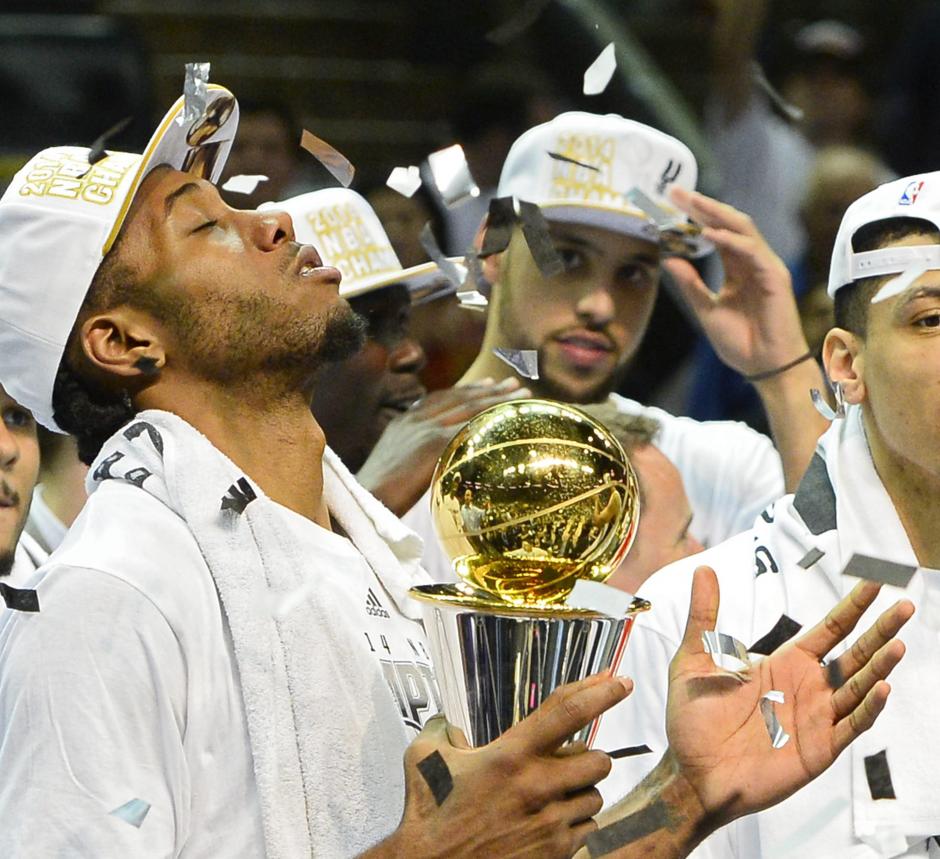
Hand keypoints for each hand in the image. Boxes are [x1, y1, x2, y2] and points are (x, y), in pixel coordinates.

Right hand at [356, 379, 529, 515]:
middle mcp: (415, 420)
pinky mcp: (433, 445)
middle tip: (515, 383)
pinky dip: (492, 419)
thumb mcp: (393, 467)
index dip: (467, 390)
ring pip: (469, 408)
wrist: (363, 501)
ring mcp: (424, 430)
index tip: (488, 383)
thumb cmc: (376, 495)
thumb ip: (413, 458)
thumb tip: (431, 466)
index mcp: (403, 423)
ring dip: (498, 399)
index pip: (441, 399)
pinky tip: (511, 418)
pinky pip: (471, 427)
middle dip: (489, 390)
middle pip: (460, 398)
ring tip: (522, 393)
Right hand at [382, 674, 630, 858]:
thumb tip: (446, 725)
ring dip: (580, 792)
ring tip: (549, 797)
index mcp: (511, 754)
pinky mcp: (555, 852)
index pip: (567, 712)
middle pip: (597, 759)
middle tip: (561, 764)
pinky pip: (588, 829)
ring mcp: (550, 821)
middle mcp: (537, 785)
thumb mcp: (425, 757)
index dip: (599, 691)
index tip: (619, 679)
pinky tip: (547, 824)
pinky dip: (575, 823)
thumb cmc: (429, 813)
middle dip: (586, 758)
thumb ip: (442, 730)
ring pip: (595, 795)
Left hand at [664, 188, 808, 378]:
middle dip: (703, 206)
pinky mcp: (774, 277)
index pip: (716, 234)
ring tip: (691, 203)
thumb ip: (690, 284)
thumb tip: (669, 259)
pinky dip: (730, 240)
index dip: (695, 218)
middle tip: (677, 192)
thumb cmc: (742, 343)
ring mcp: (765, 267)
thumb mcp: (706, 309)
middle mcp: (752, 263)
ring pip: (742, 229)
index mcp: (737, 269)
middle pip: (728, 224)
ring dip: (715, 214)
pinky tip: (708, 234)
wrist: (765, 367)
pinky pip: (751, 251)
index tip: (671, 204)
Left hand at [666, 566, 912, 827]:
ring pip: (860, 688)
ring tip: (899, 643)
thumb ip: (704, 616)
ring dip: (881, 667)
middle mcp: (808, 687)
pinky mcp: (818, 749)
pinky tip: (882, 687)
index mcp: (784, 663)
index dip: (852, 607)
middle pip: (855, 654)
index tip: (873, 582)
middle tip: (906, 606)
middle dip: (881, 631)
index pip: (829, 629)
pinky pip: (850, 726)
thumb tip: (703, 568)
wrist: (690, 772)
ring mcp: (816, 719)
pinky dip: (868, 708)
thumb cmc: (692, 719)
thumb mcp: (695, 660)